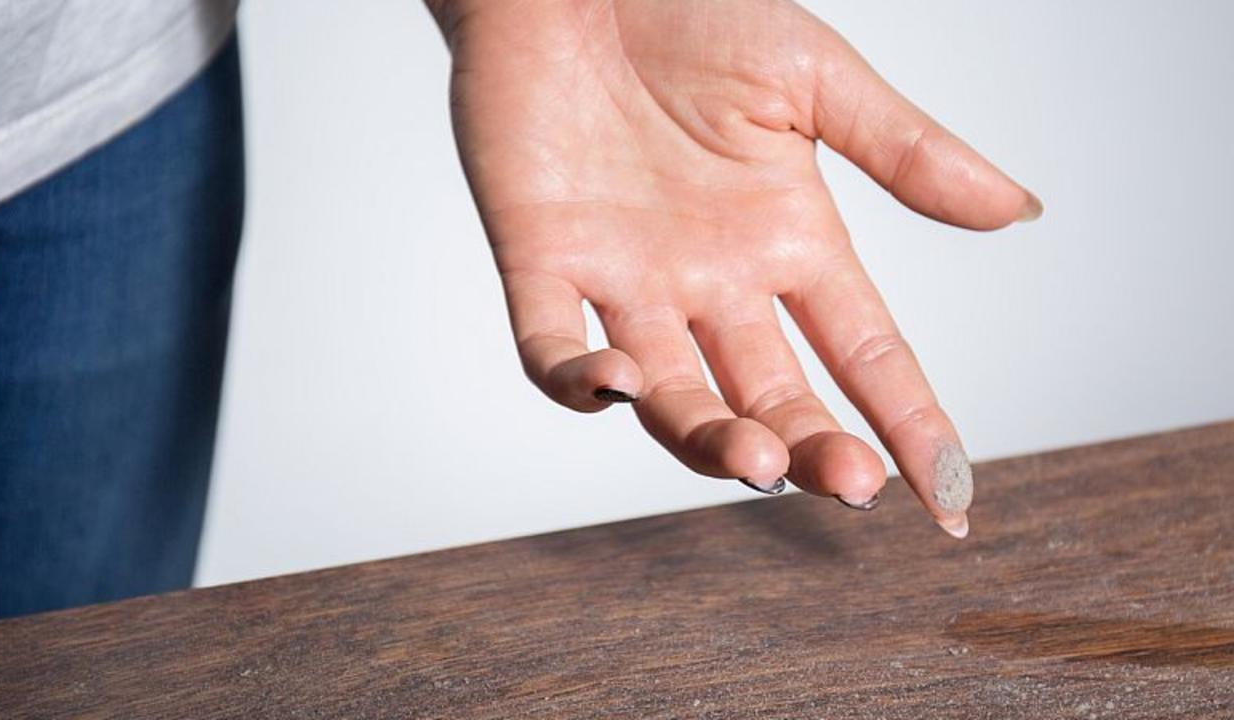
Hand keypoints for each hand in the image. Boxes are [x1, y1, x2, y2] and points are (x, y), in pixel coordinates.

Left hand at [427, 0, 1039, 536]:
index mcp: (789, 241)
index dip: (910, 425)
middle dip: (812, 448)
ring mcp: (627, 281)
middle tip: (848, 483)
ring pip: (671, 397)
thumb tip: (1019, 209)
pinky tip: (619, 386)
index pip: (866, 354)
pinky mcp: (542, 263)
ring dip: (710, 439)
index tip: (951, 498)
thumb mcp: (812, 78)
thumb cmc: (690, 11)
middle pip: (774, 396)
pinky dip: (577, 383)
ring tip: (755, 459)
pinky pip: (549, 351)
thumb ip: (904, 150)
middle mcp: (713, 281)